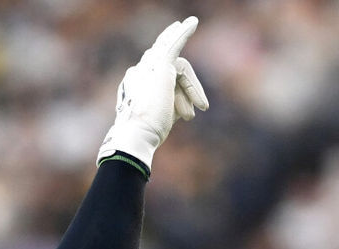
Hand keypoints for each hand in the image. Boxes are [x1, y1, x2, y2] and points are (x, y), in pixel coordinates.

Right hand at [97, 17, 207, 171]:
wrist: (136, 135)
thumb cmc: (148, 134)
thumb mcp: (162, 118)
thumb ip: (171, 107)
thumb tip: (186, 111)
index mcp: (136, 83)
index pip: (164, 76)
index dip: (183, 93)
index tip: (192, 116)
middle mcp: (139, 71)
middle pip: (172, 68)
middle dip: (188, 89)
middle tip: (202, 107)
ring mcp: (148, 66)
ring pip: (178, 67)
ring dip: (192, 88)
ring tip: (201, 105)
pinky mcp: (159, 65)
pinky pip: (173, 44)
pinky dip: (184, 33)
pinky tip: (192, 23)